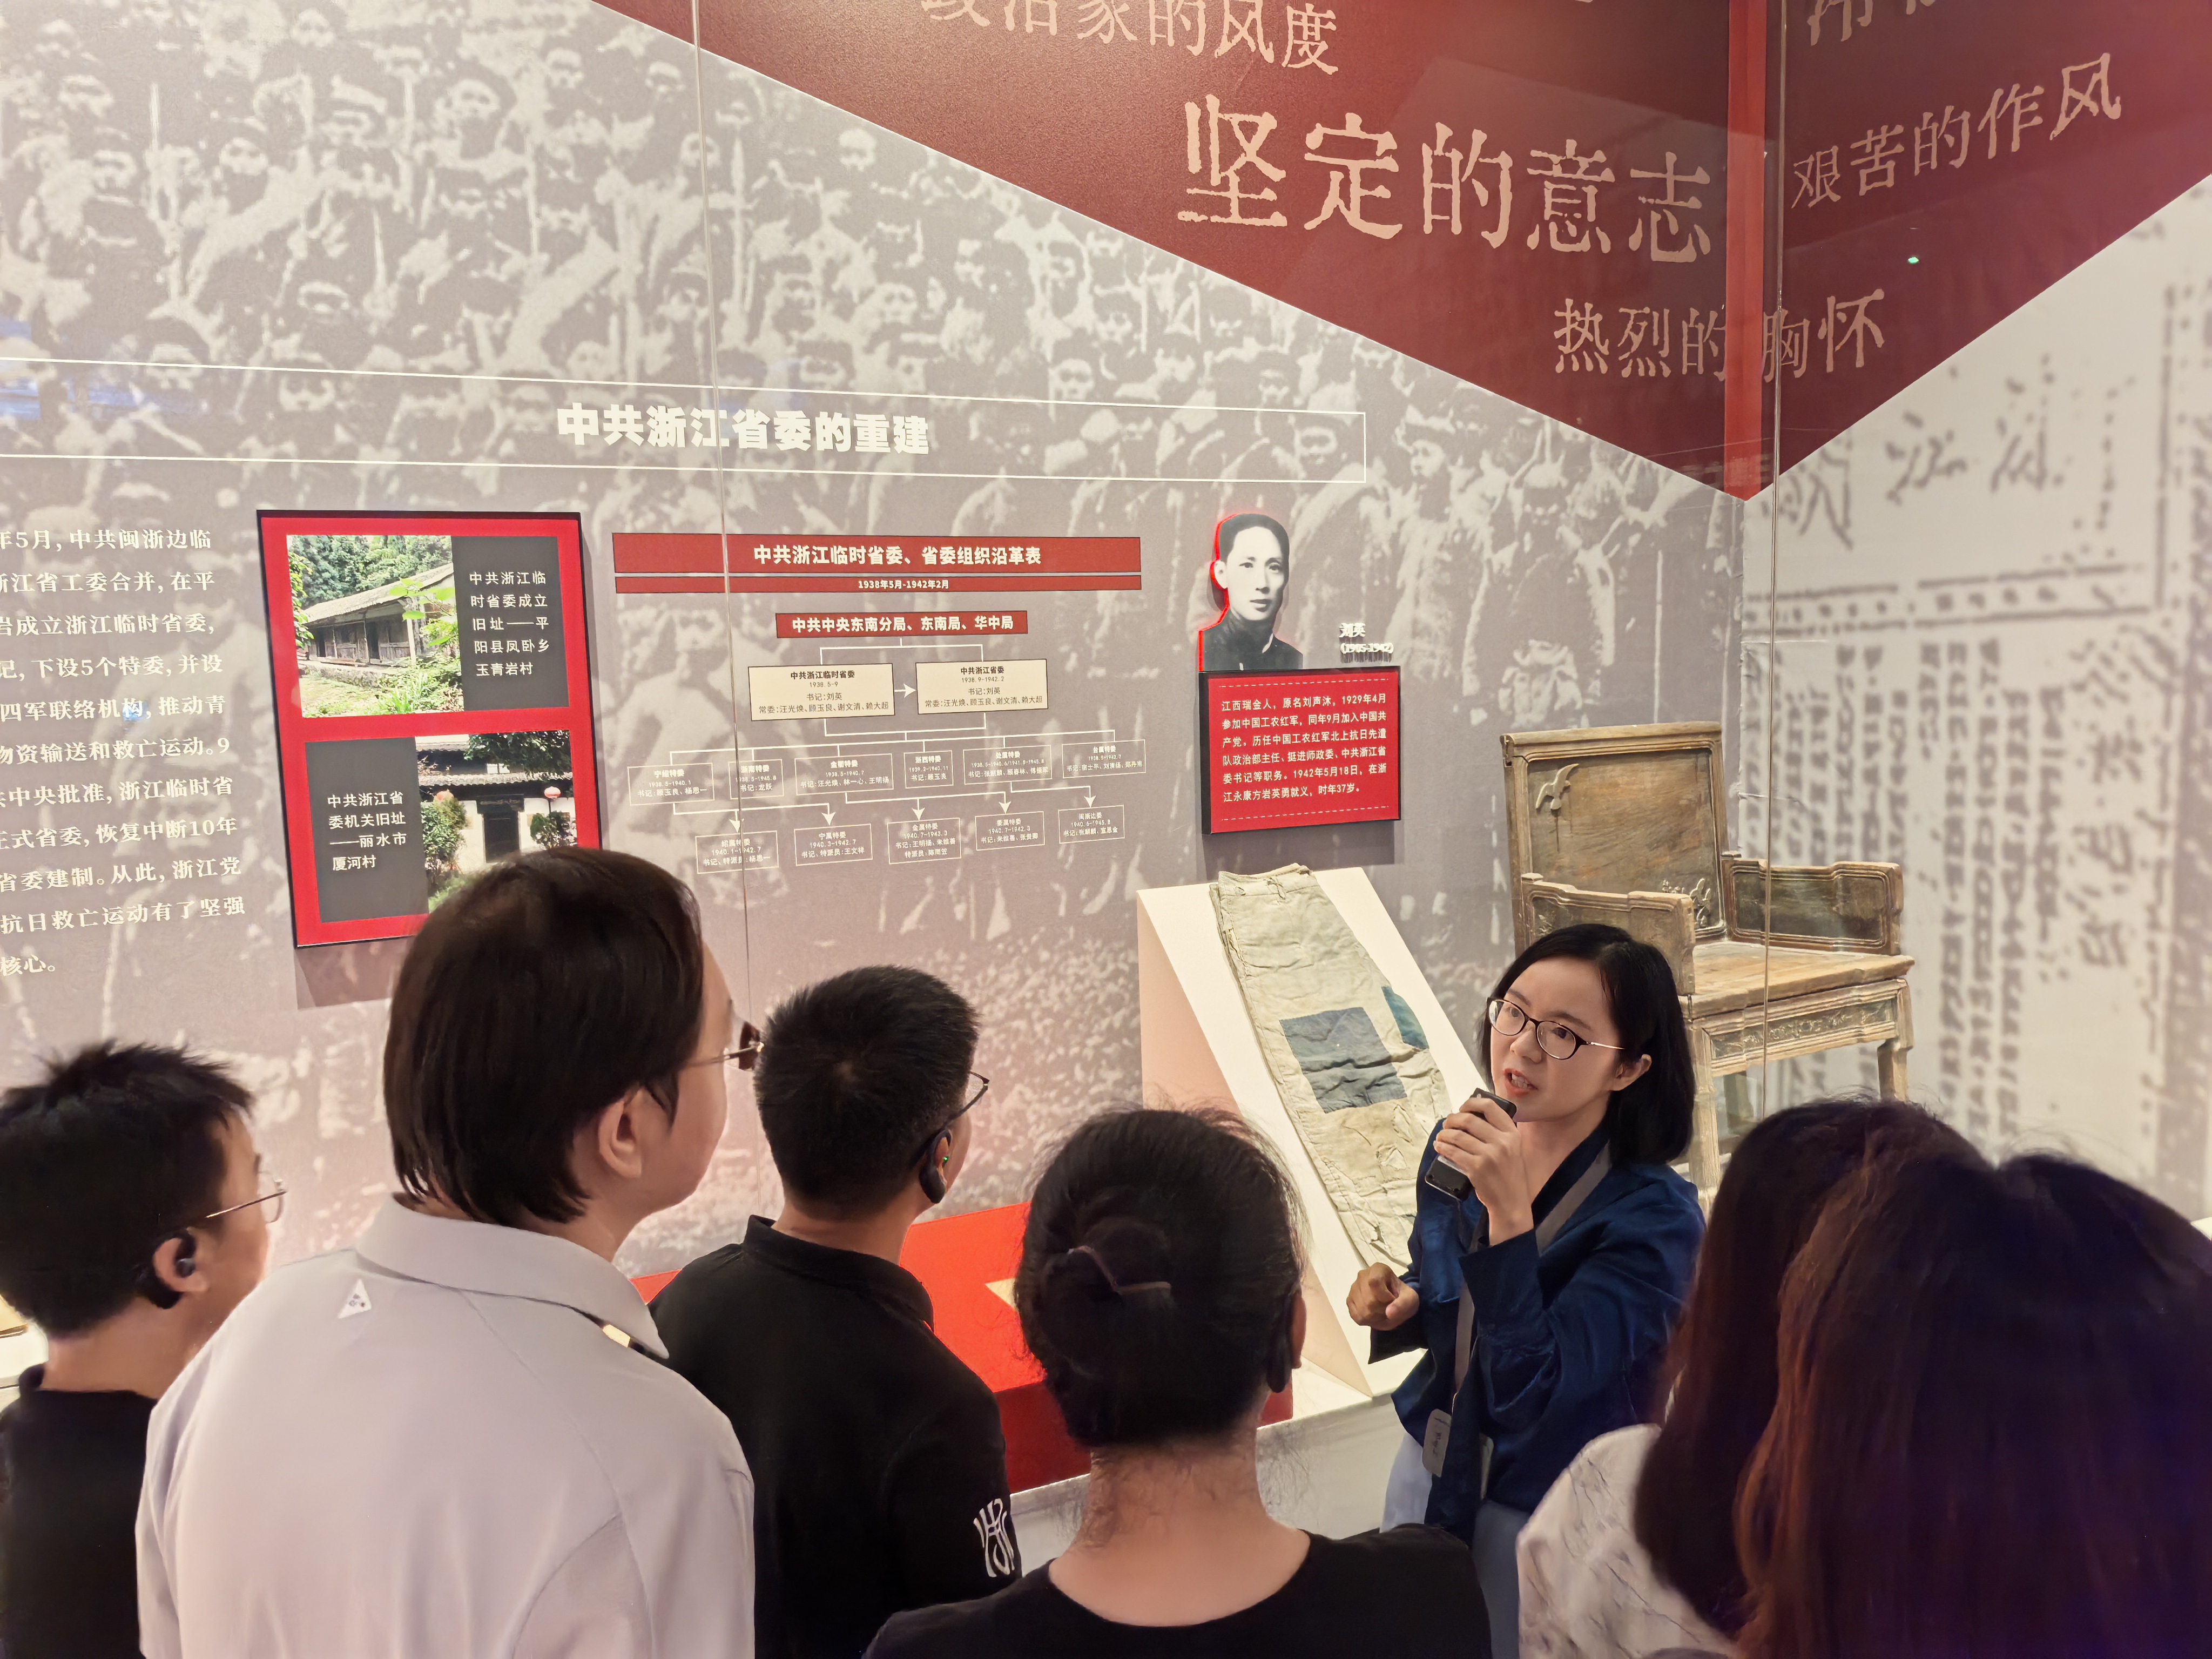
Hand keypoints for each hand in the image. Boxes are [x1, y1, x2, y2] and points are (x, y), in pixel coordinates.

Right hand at [1347, 1263, 1418, 1330]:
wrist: (1394, 1303)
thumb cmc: (1402, 1298)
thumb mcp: (1411, 1300)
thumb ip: (1403, 1304)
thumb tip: (1389, 1313)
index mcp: (1378, 1269)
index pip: (1374, 1283)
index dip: (1384, 1297)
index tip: (1392, 1300)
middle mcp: (1362, 1275)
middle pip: (1369, 1300)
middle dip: (1382, 1310)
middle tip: (1389, 1308)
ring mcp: (1353, 1288)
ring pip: (1362, 1311)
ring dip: (1375, 1317)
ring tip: (1382, 1311)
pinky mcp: (1349, 1300)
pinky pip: (1356, 1316)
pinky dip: (1367, 1320)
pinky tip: (1373, 1314)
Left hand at [1434, 1095, 1535, 1243]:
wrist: (1511, 1203)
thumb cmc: (1510, 1176)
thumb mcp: (1513, 1149)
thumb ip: (1499, 1133)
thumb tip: (1471, 1116)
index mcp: (1512, 1133)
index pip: (1490, 1107)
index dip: (1471, 1103)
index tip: (1462, 1108)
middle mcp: (1502, 1142)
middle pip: (1469, 1119)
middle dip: (1452, 1119)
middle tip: (1446, 1124)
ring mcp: (1489, 1155)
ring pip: (1458, 1136)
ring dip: (1444, 1134)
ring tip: (1440, 1137)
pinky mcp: (1476, 1168)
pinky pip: (1453, 1151)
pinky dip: (1442, 1147)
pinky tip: (1439, 1147)